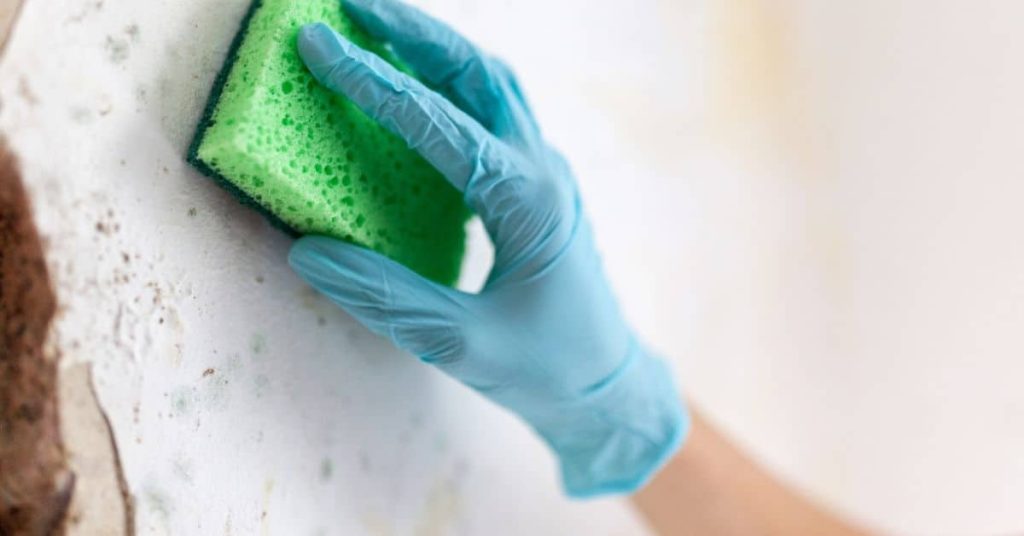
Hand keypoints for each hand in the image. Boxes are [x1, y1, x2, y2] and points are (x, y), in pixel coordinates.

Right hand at [288, 0, 688, 496]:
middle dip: (416, 33)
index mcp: (529, 202)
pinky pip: (494, 117)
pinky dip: (451, 88)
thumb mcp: (463, 345)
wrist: (607, 383)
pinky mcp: (538, 187)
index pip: (442, 125)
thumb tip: (307, 251)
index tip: (319, 46)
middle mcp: (543, 172)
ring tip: (377, 27)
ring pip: (493, 87)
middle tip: (352, 4)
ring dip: (437, 50)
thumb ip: (386, 298)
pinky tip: (416, 92)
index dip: (376, 84)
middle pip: (482, 74)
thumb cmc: (546, 369)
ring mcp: (546, 174)